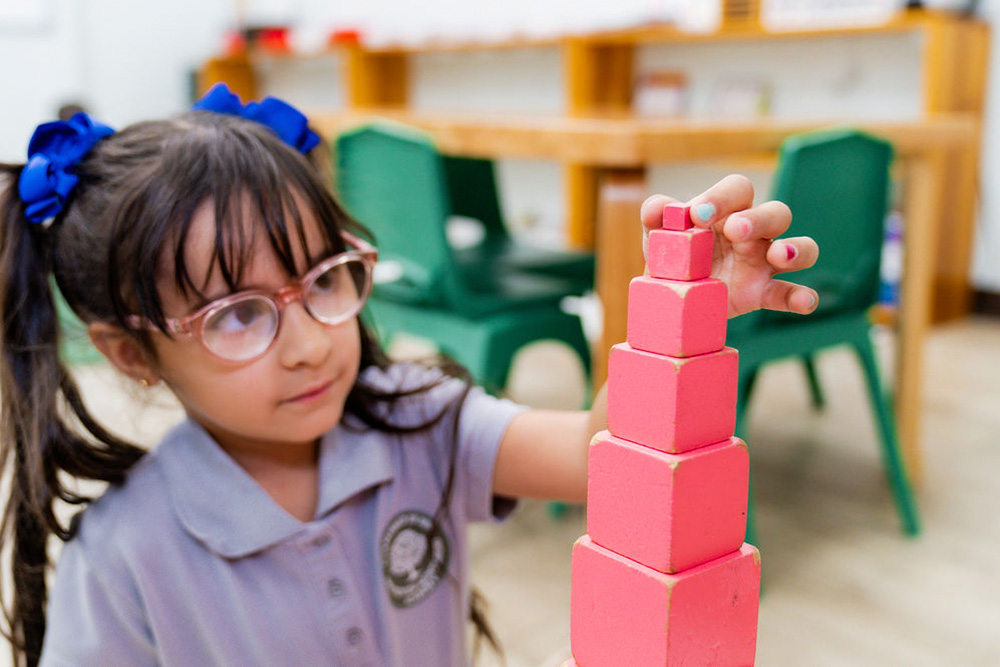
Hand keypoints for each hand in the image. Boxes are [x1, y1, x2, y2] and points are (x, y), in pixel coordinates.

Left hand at [641, 174, 818, 318]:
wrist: (671, 298)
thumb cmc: (674, 256)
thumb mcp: (659, 236)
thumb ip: (656, 216)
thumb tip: (658, 209)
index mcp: (728, 211)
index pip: (738, 190)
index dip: (722, 197)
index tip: (698, 215)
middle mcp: (754, 232)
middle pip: (776, 213)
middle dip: (758, 219)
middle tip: (735, 231)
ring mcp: (763, 262)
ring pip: (800, 247)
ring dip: (796, 249)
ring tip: (779, 255)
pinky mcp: (763, 292)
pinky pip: (790, 292)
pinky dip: (803, 296)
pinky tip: (804, 302)